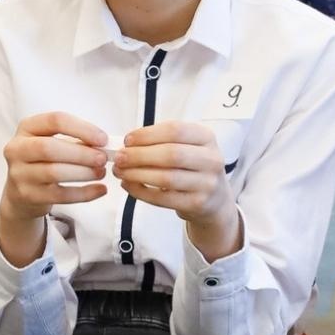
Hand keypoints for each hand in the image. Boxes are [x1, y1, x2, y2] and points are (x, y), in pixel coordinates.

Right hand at [0, 113, 107, 264]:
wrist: (20, 193)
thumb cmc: (43, 161)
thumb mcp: (52, 142)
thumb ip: (76, 141)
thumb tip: (104, 146)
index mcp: (27, 128)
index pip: (55, 120)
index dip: (82, 129)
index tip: (102, 139)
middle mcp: (17, 149)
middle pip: (49, 147)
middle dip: (81, 153)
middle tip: (103, 158)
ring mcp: (20, 174)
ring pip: (54, 172)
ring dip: (83, 173)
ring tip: (101, 172)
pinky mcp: (28, 196)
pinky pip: (60, 195)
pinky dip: (84, 193)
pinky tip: (99, 189)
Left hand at [116, 121, 240, 259]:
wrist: (215, 200)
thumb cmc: (192, 168)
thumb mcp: (187, 147)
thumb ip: (161, 141)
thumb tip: (127, 144)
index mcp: (207, 137)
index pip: (175, 130)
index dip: (148, 134)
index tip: (127, 139)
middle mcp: (212, 159)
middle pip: (171, 154)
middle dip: (139, 155)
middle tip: (119, 157)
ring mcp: (207, 184)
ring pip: (166, 178)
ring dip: (137, 174)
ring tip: (120, 172)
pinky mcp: (197, 204)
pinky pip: (163, 198)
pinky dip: (141, 192)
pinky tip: (128, 185)